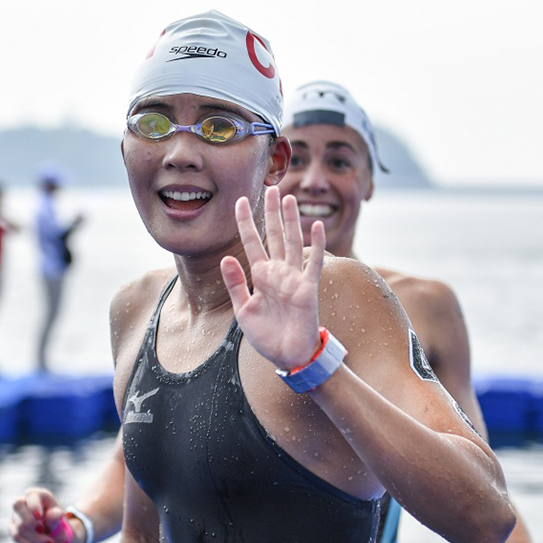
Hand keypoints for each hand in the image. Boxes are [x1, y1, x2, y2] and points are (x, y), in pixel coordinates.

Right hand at [10, 488, 80, 542]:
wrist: (53, 536)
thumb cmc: (56, 521)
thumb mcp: (59, 518)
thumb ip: (56, 516)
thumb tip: (53, 515)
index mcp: (37, 495)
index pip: (31, 494)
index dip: (33, 505)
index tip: (39, 516)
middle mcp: (23, 503)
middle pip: (18, 506)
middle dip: (29, 521)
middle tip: (42, 530)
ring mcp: (16, 516)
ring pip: (19, 525)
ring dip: (34, 537)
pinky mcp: (12, 529)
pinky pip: (16, 537)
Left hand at [220, 186, 324, 369]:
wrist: (287, 356)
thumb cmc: (266, 335)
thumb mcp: (243, 310)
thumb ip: (235, 284)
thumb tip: (226, 257)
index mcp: (261, 276)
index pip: (252, 242)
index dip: (246, 222)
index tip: (241, 201)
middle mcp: (278, 272)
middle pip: (275, 235)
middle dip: (272, 212)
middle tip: (273, 187)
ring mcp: (294, 278)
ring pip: (293, 242)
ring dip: (291, 220)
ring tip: (289, 198)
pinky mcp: (308, 288)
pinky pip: (313, 263)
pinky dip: (316, 244)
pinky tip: (316, 225)